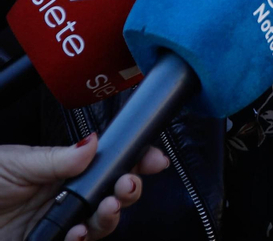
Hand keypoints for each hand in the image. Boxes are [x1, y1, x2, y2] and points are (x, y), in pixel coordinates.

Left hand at [0, 135, 168, 240]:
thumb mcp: (17, 162)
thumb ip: (58, 158)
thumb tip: (95, 143)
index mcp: (64, 171)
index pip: (108, 165)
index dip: (134, 161)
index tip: (152, 159)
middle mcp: (65, 198)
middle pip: (113, 196)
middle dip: (129, 189)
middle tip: (128, 184)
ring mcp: (57, 225)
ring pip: (100, 224)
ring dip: (111, 216)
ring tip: (108, 207)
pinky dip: (82, 240)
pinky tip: (77, 234)